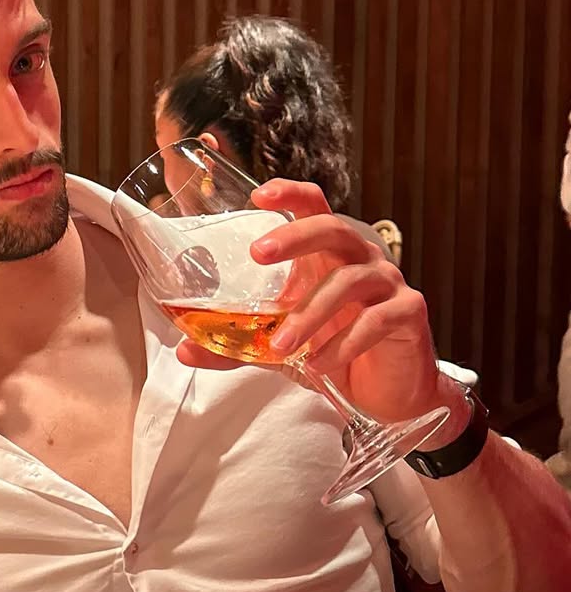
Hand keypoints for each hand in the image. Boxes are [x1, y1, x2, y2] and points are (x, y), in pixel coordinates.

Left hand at [177, 180, 444, 423]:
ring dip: (311, 313)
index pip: (314, 207)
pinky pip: (376, 320)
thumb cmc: (333, 356)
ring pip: (350, 280)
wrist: (386, 396)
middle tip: (258, 253)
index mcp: (326, 257)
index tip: (258, 195)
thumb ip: (238, 345)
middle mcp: (360, 260)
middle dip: (295, 236)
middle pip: (333, 228)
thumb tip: (183, 349)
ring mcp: (387, 284)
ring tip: (282, 345)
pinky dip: (344, 343)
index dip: (290, 194)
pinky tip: (319, 365)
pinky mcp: (409, 313)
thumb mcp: (278, 349)